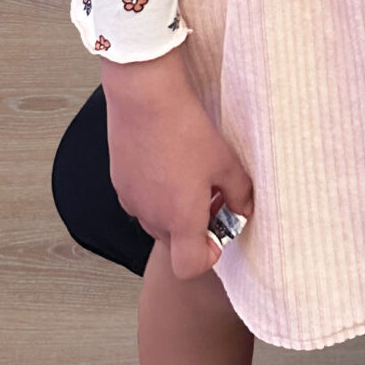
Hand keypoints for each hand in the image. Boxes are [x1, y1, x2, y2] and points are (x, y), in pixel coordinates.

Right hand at [102, 49, 254, 281]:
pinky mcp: (120, 183)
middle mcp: (151, 217)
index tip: (219, 230)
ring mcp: (132, 201)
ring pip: (157, 221)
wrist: (144, 97)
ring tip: (190, 173)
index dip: (209, 255)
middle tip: (212, 194)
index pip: (190, 267)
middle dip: (195, 227)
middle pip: (175, 243)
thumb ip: (239, 193)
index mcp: (180, 219)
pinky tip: (169, 161)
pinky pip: (141, 201)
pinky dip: (156, 192)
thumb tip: (244, 208)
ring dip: (174, 209)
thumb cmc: (183, 128)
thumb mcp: (225, 161)